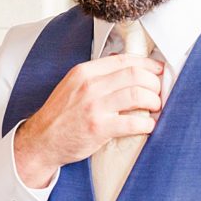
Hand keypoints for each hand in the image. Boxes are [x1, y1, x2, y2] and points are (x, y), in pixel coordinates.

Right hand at [13, 54, 163, 187]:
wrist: (42, 140)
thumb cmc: (60, 115)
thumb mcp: (73, 85)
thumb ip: (96, 75)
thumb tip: (123, 64)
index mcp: (84, 72)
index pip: (124, 60)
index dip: (147, 64)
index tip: (158, 70)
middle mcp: (90, 85)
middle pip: (135, 75)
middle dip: (153, 83)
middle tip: (158, 92)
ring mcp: (94, 106)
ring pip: (137, 95)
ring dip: (153, 101)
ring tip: (155, 108)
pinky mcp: (99, 128)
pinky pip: (132, 122)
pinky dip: (147, 124)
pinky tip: (148, 126)